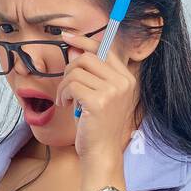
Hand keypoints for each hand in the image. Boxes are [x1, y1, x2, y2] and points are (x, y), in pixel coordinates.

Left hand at [56, 28, 137, 166]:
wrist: (102, 153)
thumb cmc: (98, 126)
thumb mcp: (99, 96)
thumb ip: (92, 74)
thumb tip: (76, 50)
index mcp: (126, 78)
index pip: (104, 49)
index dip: (84, 41)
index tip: (67, 37)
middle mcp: (123, 82)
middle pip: (87, 58)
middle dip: (70, 70)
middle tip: (67, 88)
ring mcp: (112, 91)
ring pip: (76, 72)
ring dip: (64, 86)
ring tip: (65, 100)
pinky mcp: (98, 101)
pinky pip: (71, 86)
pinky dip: (63, 95)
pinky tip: (66, 106)